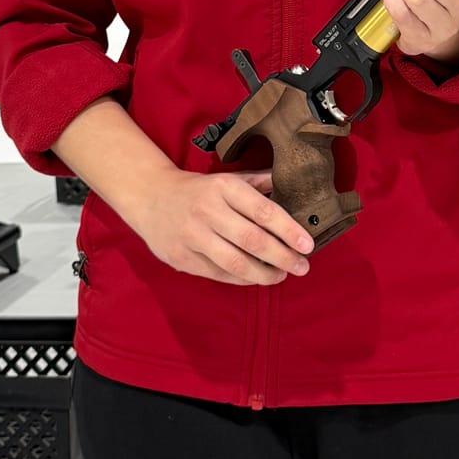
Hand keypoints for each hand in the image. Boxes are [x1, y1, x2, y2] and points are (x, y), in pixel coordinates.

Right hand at [130, 163, 313, 284]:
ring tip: (281, 276)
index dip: (289, 230)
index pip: (263, 211)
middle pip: (252, 240)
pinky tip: (256, 277)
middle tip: (302, 267)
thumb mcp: (227, 179)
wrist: (150, 198)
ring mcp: (192, 236)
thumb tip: (295, 186)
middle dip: (282, 257)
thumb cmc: (198, 190)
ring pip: (235, 263)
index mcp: (223, 187)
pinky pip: (219, 274)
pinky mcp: (182, 258)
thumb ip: (259, 183)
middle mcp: (207, 211)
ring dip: (264, 274)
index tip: (308, 245)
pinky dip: (242, 279)